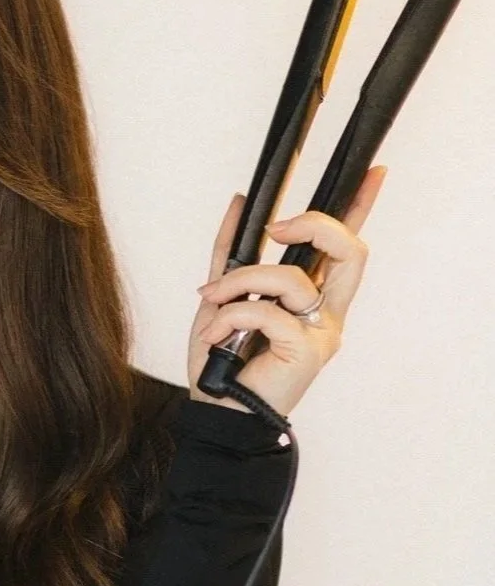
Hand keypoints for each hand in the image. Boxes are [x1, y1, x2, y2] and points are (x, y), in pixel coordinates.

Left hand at [187, 165, 386, 419]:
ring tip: (211, 299)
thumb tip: (241, 202)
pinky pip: (268, 310)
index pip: (346, 248)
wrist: (216, 413)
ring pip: (292, 278)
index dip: (363, 208)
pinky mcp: (307, 351)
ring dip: (241, 280)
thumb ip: (231, 254)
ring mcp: (322, 333)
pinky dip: (231, 315)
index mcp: (314, 298)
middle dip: (315, 225)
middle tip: (276, 227)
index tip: (373, 172)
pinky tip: (214, 336)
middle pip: (351, 251)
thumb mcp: (221, 298)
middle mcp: (327, 314)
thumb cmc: (223, 363)